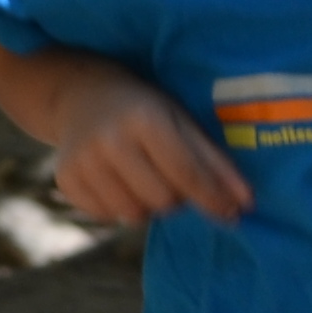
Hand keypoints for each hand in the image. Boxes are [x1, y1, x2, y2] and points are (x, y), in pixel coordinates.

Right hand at [49, 65, 249, 228]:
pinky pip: (107, 217)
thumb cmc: (145, 110)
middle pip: (163, 201)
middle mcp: (110, 140)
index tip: (233, 214)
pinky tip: (118, 180)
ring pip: (134, 216)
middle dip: (176, 198)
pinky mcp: (66, 180)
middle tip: (171, 178)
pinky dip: (120, 207)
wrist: (83, 95)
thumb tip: (245, 205)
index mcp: (145, 119)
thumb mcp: (182, 122)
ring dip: (148, 205)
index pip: (187, 173)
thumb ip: (215, 163)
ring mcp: (83, 162)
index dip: (214, 198)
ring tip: (144, 177)